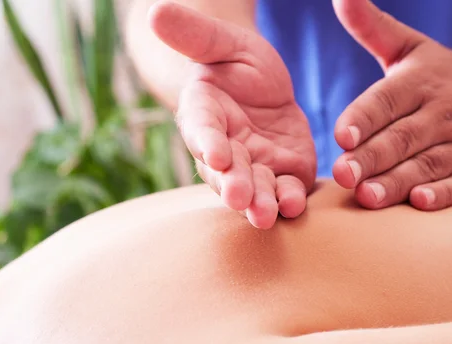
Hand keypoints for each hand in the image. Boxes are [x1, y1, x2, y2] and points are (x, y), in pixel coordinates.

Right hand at [149, 1, 316, 228]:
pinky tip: (296, 206)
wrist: (262, 87)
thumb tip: (154, 12)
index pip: (202, 130)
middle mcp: (225, 148)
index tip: (215, 153)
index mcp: (204, 115)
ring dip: (259, 203)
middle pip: (226, 172)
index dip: (207, 142)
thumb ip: (193, 34)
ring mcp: (255, 165)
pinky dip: (291, 200)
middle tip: (239, 197)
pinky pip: (287, 190)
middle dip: (233, 185)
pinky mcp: (285, 172)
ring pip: (255, 189)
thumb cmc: (234, 62)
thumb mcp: (220, 41)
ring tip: (266, 215)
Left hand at [332, 0, 451, 210]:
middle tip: (343, 175)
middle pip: (403, 137)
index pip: (386, 101)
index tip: (340, 136)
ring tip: (370, 197)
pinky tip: (421, 203)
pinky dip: (444, 194)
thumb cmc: (442, 76)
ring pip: (429, 163)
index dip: (363, 118)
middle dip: (372, 157)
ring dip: (399, 181)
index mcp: (420, 82)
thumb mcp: (409, 48)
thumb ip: (372, 28)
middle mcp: (445, 110)